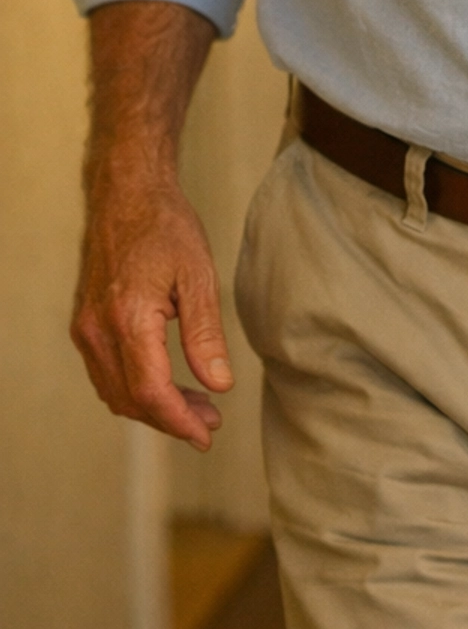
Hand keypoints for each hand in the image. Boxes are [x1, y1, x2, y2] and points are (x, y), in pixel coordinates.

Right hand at [72, 163, 232, 450]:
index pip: (150, 392)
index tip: (207, 434)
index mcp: (128, 320)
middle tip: (211, 422)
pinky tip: (167, 384)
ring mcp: (87, 329)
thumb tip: (219, 385)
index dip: (179, 421)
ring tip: (196, 407)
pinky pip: (106, 374)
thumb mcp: (199, 276)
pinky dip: (134, 389)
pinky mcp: (86, 324)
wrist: (127, 194)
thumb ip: (206, 334)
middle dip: (171, 419)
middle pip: (131, 400)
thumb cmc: (166, 227)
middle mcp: (98, 330)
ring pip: (115, 392)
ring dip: (153, 407)